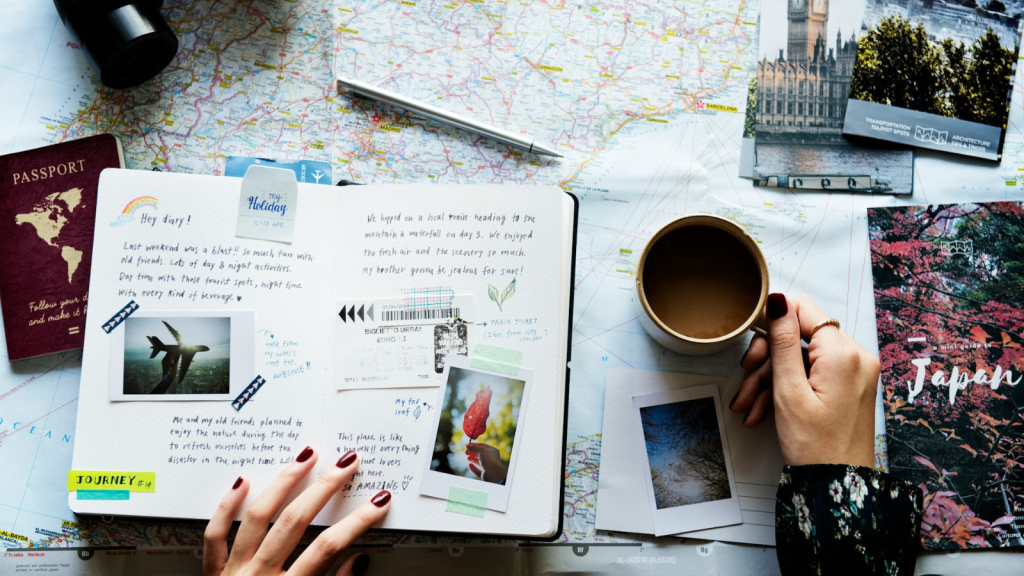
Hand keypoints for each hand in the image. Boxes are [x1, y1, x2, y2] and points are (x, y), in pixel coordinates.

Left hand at [204, 447, 390, 575]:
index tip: (378, 502)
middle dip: (324, 488)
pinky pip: (214, 534)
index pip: (328, 548)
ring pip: (256, 517)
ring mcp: (232, 573)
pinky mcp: (211, 573)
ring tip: (305, 458)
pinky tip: (243, 481)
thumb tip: (358, 563)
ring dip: (283, 482)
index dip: (356, 521)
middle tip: (346, 464)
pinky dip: (226, 506)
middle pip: (294, 521)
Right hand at [466, 442, 507, 483]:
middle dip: (473, 452)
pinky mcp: (485, 473)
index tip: (467, 445)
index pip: (482, 446)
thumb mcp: (481, 450)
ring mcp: (488, 466)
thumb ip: (474, 447)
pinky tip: (470, 465)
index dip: (475, 445)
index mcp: (492, 451)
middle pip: (480, 454)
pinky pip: (478, 470)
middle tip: (466, 452)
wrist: (493, 473)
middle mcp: (491, 458)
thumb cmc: (489, 460)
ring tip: (467, 458)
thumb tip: (467, 445)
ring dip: (473, 459)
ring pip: (479, 462)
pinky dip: (473, 468)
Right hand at [730, 294, 878, 468]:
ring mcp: (855, 371)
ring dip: (771, 379)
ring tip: (750, 407)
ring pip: (802, 357)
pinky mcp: (851, 384)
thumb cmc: (815, 446)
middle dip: (767, 359)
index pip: (803, 308)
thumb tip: (778, 300)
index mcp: (843, 353)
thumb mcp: (788, 391)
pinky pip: (813, 372)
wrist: (839, 485)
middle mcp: (856, 355)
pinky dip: (788, 387)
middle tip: (747, 381)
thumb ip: (782, 341)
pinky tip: (765, 410)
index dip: (772, 324)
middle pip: (799, 335)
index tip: (754, 351)